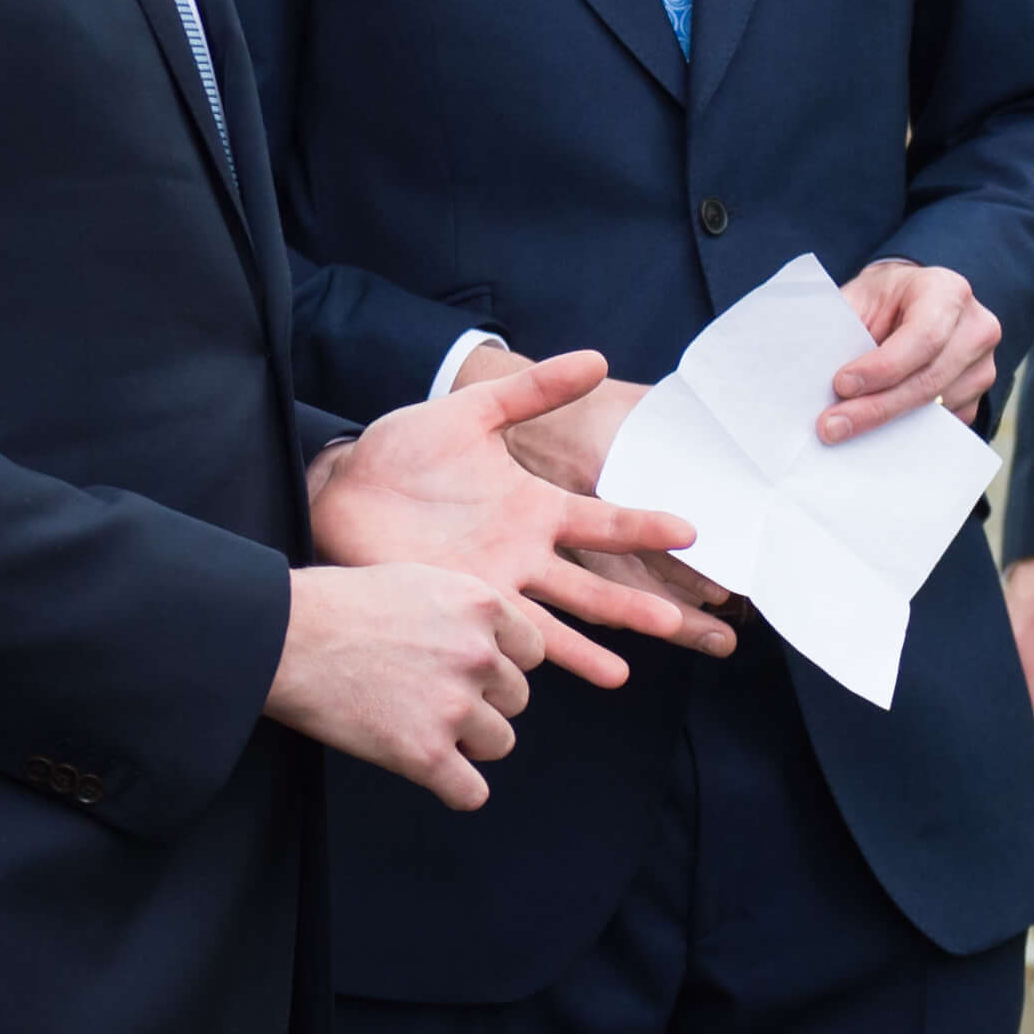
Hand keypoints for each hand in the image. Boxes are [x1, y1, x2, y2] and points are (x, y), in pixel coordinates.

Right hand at [264, 559, 552, 809]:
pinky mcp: (426, 755)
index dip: (499, 664)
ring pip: (498, 744)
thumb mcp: (417, 581)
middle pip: (516, 700)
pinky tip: (428, 772)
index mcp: (481, 605)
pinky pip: (471, 793)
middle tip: (431, 699)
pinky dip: (454, 789)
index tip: (464, 669)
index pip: (530, 653)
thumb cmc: (337, 605)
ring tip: (421, 729)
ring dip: (467, 744)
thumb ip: (463, 612)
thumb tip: (490, 644)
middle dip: (482, 703)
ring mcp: (454, 706)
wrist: (283, 638)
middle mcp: (478, 654)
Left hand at [309, 352, 712, 680]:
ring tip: (622, 675)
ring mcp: (494, 584)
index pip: (603, 522)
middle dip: (634, 605)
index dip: (645, 527)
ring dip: (587, 648)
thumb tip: (597, 358)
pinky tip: (541, 674)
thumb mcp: (472, 411)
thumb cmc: (404, 448)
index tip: (690, 532)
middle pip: (593, 586)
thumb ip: (533, 389)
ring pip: (553, 623)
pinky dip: (524, 654)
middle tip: (678, 623)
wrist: (343, 485)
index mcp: (534, 507)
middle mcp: (524, 553)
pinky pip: (501, 634)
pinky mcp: (459, 605)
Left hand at [828, 257, 1001, 437]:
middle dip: (876, 407)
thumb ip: (847, 329)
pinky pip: (942, 426)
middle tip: (832, 426)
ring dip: (887, 425)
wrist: (915, 301)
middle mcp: (976, 328)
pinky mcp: (976, 397)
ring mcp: (982, 366)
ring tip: (843, 429)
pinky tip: (872, 435)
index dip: (884, 367)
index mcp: (948, 292)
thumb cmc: (886, 299)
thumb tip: (816, 376)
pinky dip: (905, 433)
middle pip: (929, 380)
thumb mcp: (863, 297)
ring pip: (935, 409)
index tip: (842, 385)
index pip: (924, 336)